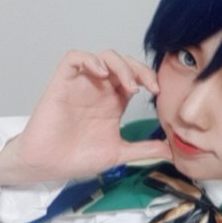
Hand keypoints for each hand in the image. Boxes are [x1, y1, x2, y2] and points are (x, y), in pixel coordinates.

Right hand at [0, 50, 171, 183]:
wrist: (49, 165)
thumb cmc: (78, 157)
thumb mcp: (119, 153)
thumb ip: (144, 150)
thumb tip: (172, 152)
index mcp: (114, 102)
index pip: (135, 78)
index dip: (149, 78)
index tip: (159, 93)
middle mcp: (99, 89)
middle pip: (122, 63)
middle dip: (139, 69)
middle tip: (150, 87)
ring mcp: (81, 85)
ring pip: (102, 57)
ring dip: (119, 65)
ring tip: (128, 85)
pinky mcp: (62, 84)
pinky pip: (74, 58)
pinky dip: (89, 60)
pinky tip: (101, 74)